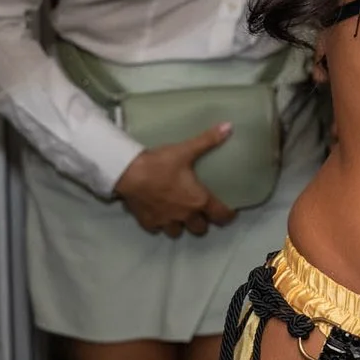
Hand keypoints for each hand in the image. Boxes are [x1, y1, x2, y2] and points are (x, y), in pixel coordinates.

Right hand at [112, 123, 238, 237]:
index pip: (220, 215)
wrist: (129, 173)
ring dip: (181, 226)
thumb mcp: (186, 150)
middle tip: (201, 211)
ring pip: (178, 232)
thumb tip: (229, 126)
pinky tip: (159, 214)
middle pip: (200, 229)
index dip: (228, 215)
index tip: (230, 213)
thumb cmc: (160, 163)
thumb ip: (208, 140)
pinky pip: (158, 229)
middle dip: (202, 222)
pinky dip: (160, 224)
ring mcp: (166, 221)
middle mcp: (184, 215)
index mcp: (198, 200)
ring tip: (179, 215)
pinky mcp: (149, 223)